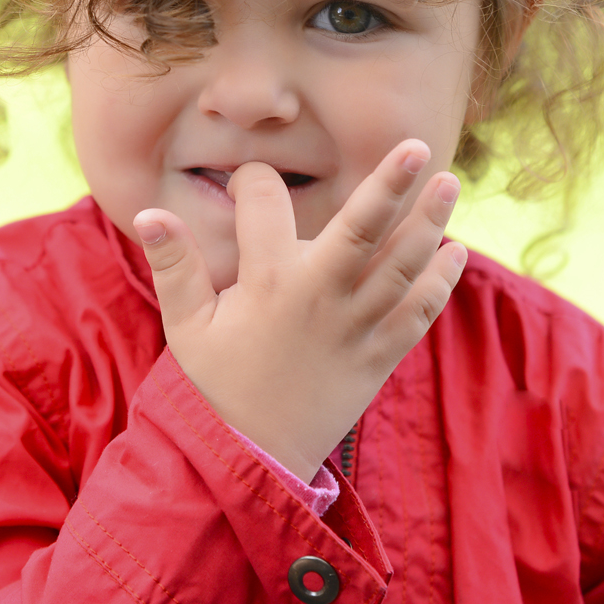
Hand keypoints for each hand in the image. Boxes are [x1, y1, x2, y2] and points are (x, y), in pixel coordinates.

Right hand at [133, 140, 466, 480]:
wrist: (252, 458)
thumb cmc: (214, 385)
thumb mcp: (185, 325)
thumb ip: (173, 265)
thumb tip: (148, 212)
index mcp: (267, 282)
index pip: (266, 206)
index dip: (254, 182)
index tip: (248, 180)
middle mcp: (319, 297)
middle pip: (362, 229)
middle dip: (391, 185)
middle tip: (418, 145)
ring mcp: (356, 327)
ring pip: (401, 265)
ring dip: (428, 222)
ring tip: (448, 181)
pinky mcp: (379, 355)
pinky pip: (418, 312)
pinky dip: (440, 281)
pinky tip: (455, 250)